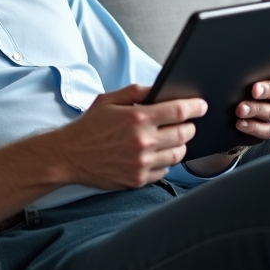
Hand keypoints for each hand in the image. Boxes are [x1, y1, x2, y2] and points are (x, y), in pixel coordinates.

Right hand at [53, 84, 207, 189]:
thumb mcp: (108, 100)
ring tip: (171, 139)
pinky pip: (164, 171)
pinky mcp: (138, 180)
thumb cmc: (88, 127)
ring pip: (178, 154)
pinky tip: (154, 155)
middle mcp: (142, 142)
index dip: (195, 107)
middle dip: (190, 127)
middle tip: (186, 124)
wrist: (67, 156)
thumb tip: (160, 89)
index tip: (202, 106)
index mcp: (137, 118)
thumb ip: (136, 92)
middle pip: (185, 134)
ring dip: (179, 145)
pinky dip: (164, 162)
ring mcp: (141, 163)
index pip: (179, 112)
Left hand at [233, 0, 269, 141]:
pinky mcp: (265, 130)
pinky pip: (266, 132)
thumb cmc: (240, 71)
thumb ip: (260, 21)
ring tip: (239, 108)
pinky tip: (239, 123)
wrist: (226, 105)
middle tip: (253, 88)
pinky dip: (253, 128)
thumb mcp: (246, 48)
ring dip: (258, 110)